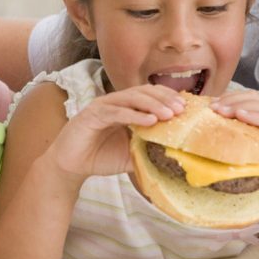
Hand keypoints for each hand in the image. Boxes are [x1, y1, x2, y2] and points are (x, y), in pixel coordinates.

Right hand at [47, 85, 183, 181]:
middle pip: (144, 91)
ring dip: (153, 104)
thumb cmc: (100, 157)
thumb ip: (149, 149)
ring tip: (170, 114)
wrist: (71, 166)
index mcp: (126, 107)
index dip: (169, 98)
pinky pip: (116, 112)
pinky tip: (149, 121)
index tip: (187, 108)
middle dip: (165, 98)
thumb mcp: (131, 154)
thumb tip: (176, 155)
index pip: (151, 95)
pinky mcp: (91, 115)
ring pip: (131, 98)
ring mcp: (102, 106)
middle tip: (182, 109)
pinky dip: (133, 115)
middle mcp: (115, 102)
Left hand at [211, 90, 258, 204]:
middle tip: (210, 106)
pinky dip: (256, 117)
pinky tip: (241, 115)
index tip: (209, 106)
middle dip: (231, 98)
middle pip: (255, 99)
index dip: (230, 100)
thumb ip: (243, 167)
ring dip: (239, 105)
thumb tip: (215, 172)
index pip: (250, 104)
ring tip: (220, 109)